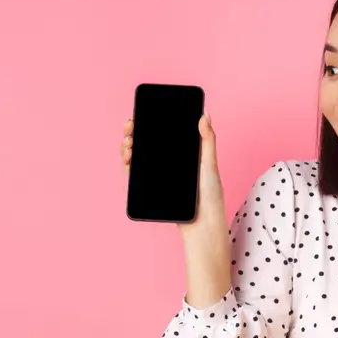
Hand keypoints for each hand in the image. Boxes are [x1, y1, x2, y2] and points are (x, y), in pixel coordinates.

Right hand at [123, 114, 225, 240]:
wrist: (201, 223)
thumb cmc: (210, 196)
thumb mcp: (210, 163)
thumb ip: (207, 139)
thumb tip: (204, 115)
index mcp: (180, 154)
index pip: (162, 134)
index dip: (149, 123)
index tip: (142, 113)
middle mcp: (167, 164)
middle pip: (146, 143)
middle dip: (134, 132)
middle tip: (131, 125)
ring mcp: (157, 176)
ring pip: (137, 157)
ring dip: (128, 146)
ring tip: (129, 142)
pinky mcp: (150, 189)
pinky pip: (134, 175)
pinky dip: (127, 164)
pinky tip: (128, 156)